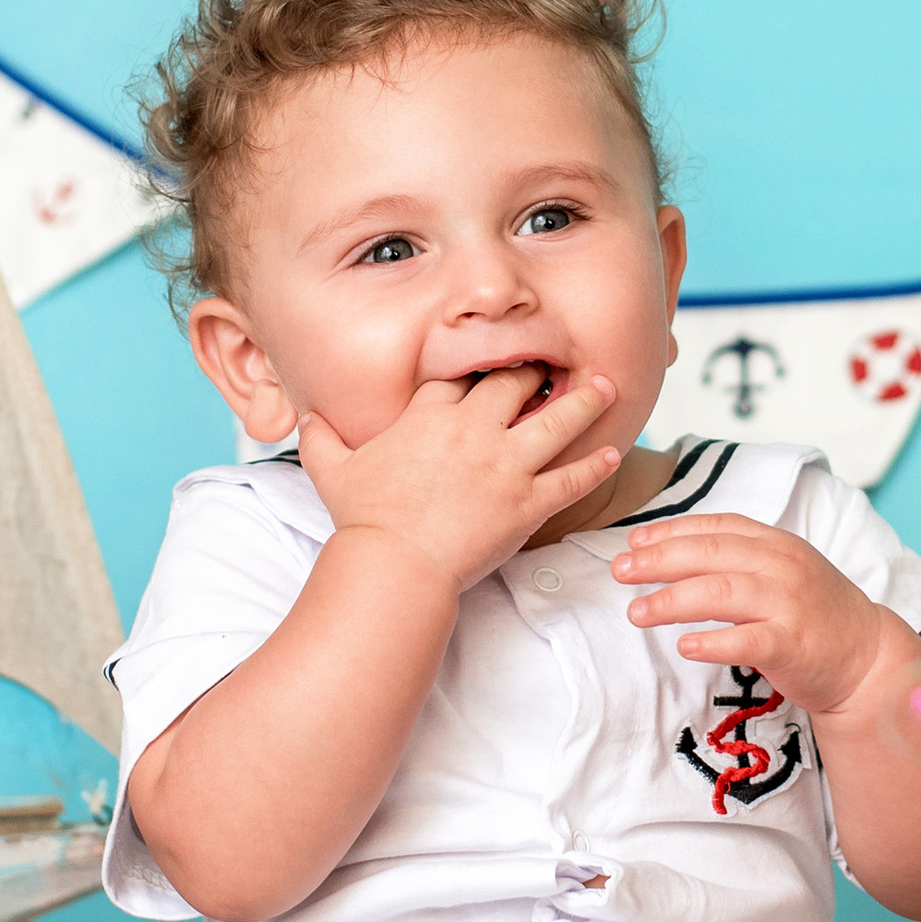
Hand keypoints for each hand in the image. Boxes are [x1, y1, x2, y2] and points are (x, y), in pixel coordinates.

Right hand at [297, 368, 620, 591]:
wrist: (395, 564)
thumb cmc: (364, 520)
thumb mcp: (331, 470)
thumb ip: (322, 439)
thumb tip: (307, 419)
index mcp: (431, 415)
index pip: (462, 375)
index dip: (480, 364)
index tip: (495, 357)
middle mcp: (474, 430)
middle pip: (516, 383)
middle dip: (536, 368)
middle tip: (555, 361)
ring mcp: (507, 465)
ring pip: (558, 420)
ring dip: (586, 402)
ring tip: (606, 387)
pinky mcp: (528, 502)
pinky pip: (573, 479)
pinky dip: (596, 466)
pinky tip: (613, 453)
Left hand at [611, 513, 909, 716]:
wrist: (867, 657)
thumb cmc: (814, 614)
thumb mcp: (780, 572)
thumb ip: (737, 560)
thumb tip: (669, 553)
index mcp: (776, 543)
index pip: (716, 527)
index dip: (671, 531)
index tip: (634, 540)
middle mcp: (782, 566)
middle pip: (709, 554)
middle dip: (658, 560)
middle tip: (620, 571)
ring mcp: (789, 604)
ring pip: (720, 592)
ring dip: (671, 600)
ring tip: (636, 612)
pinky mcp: (793, 644)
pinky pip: (746, 640)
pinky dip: (712, 642)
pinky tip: (684, 645)